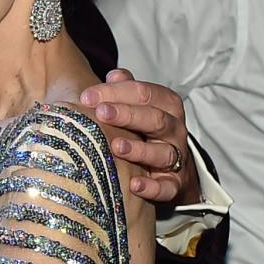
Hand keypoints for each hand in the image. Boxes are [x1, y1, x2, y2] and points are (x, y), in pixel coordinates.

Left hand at [80, 70, 200, 204]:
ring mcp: (176, 158)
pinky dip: (152, 187)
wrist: (171, 168)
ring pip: (163, 152)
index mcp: (167, 106)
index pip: (145, 93)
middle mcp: (174, 130)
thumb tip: (114, 75)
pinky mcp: (174, 184)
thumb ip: (126, 90)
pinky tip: (134, 184)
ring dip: (139, 150)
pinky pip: (167, 187)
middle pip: (156, 118)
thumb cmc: (145, 131)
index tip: (87, 96)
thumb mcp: (138, 107)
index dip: (116, 92)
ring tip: (116, 146)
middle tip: (101, 113)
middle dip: (128, 114)